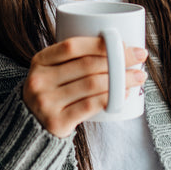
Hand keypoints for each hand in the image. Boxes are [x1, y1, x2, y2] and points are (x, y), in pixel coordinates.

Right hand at [23, 37, 147, 137]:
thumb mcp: (51, 71)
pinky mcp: (57, 122)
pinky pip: (90, 106)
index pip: (72, 46)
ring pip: (92, 85)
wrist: (30, 126)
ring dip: (121, 80)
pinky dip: (111, 98)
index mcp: (40, 61)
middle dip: (119, 60)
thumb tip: (119, 46)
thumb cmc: (52, 92)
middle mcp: (40, 80)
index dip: (101, 43)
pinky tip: (125, 94)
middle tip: (140, 58)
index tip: (125, 43)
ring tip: (138, 77)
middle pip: (87, 65)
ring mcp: (46, 102)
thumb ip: (73, 58)